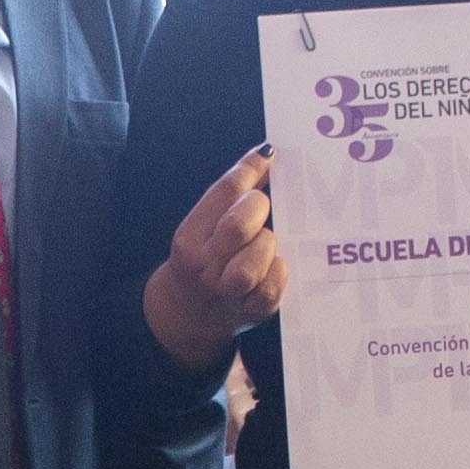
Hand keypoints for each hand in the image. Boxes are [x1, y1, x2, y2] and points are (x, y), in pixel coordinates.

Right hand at [142, 146, 285, 372]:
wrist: (190, 313)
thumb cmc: (204, 260)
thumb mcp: (204, 227)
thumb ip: (230, 195)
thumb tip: (266, 155)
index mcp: (190, 238)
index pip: (223, 193)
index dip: (250, 169)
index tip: (268, 155)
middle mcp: (205, 266)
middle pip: (237, 226)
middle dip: (258, 209)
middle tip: (263, 209)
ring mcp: (228, 292)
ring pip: (255, 259)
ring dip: (267, 244)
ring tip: (265, 243)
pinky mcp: (253, 311)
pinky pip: (274, 286)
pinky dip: (279, 270)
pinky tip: (275, 264)